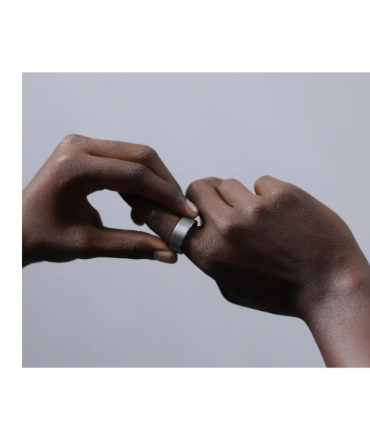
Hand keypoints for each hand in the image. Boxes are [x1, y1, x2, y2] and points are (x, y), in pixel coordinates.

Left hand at [22, 135, 197, 265]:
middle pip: (141, 156)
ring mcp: (83, 145)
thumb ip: (132, 246)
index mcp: (74, 166)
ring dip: (156, 181)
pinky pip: (126, 159)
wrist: (16, 229)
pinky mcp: (87, 151)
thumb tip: (169, 253)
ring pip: (137, 156)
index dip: (165, 194)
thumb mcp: (88, 244)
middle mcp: (79, 147)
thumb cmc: (42, 236)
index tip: (186, 212)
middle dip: (166, 184)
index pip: (134, 174)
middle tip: (181, 210)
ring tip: (162, 210)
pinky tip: (141, 204)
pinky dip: (142, 180)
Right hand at [125, 176, 369, 366]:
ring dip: (239, 197)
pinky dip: (269, 196)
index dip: (158, 205)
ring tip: (261, 219)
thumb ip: (210, 256)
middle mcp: (228, 229)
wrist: (332, 286)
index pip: (166, 219)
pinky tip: (285, 217)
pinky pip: (262, 183)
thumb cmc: (282, 291)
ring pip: (229, 183)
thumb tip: (196, 227)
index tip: (159, 198)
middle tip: (221, 204)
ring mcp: (256, 209)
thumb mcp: (233, 286)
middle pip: (197, 187)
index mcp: (210, 255)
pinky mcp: (283, 194)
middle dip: (206, 195)